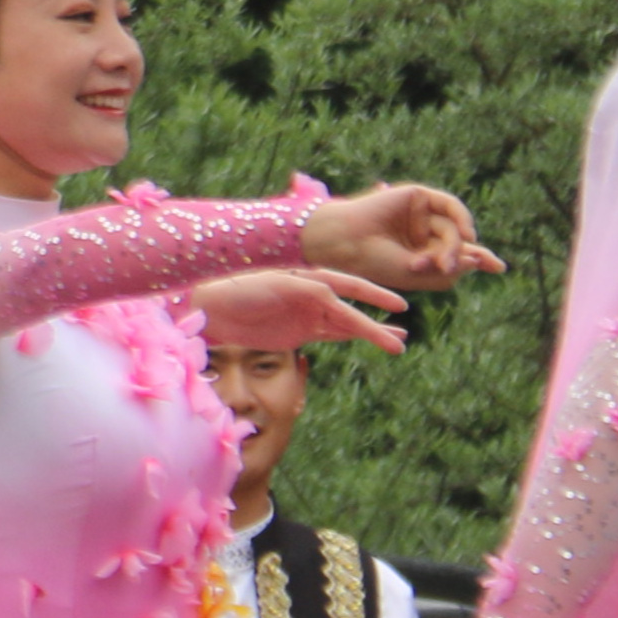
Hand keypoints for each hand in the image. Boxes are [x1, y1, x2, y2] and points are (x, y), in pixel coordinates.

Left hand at [194, 267, 408, 354]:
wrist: (213, 309)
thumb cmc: (240, 288)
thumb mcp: (276, 284)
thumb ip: (306, 291)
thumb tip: (331, 299)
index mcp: (310, 275)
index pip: (350, 286)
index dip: (374, 296)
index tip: (399, 305)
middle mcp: (314, 293)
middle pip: (352, 310)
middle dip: (376, 324)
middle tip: (404, 336)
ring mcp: (309, 313)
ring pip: (348, 325)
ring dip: (372, 332)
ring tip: (399, 342)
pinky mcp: (300, 332)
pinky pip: (334, 335)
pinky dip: (353, 338)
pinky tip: (373, 339)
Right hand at [303, 183, 502, 293]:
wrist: (348, 241)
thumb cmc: (375, 262)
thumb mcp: (418, 274)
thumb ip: (449, 270)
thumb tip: (479, 259)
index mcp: (420, 254)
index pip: (456, 255)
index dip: (478, 259)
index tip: (500, 268)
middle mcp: (422, 234)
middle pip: (458, 241)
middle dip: (464, 255)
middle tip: (464, 266)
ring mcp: (420, 214)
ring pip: (452, 228)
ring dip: (453, 245)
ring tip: (440, 261)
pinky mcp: (418, 196)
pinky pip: (450, 205)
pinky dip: (461, 217)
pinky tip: (466, 233)